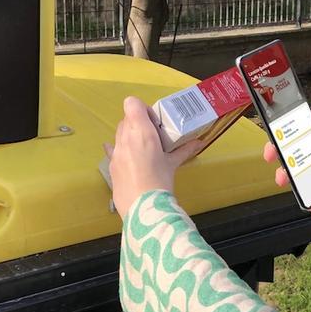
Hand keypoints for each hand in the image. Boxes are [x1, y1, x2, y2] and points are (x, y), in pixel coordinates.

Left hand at [104, 96, 204, 217]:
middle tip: (152, 136)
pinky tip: (126, 156)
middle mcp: (125, 137)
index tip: (154, 122)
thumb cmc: (160, 181)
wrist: (142, 207)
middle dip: (138, 123)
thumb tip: (199, 143)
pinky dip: (118, 149)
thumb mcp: (173, 164)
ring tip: (143, 150)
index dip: (142, 109)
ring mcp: (115, 151)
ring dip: (130, 136)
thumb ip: (185, 150)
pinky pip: (112, 149)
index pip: (132, 103)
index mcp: (141, 131)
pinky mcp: (110, 165)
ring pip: (119, 133)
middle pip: (126, 118)